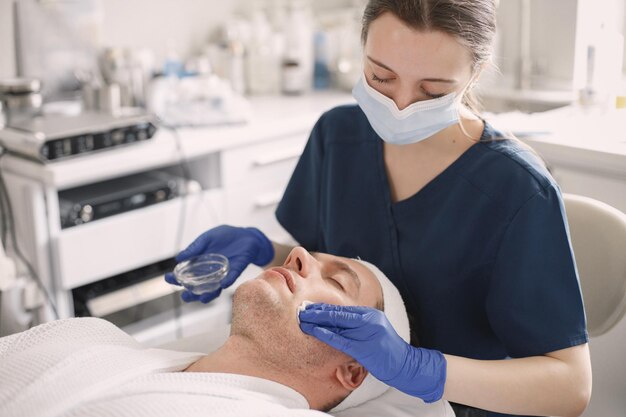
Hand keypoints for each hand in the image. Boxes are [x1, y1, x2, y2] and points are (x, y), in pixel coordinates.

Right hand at [165, 225, 273, 302]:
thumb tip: (179, 257)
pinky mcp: (235, 270)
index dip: (176, 278)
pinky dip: (227, 281)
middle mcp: (210, 272)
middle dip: (190, 294)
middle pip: (198, 287)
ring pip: (214, 289)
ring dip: (208, 294)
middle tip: (185, 296)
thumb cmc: (225, 237)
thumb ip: (195, 247)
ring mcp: (222, 273)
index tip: (168, 278)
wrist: (246, 235)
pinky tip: (223, 284)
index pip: (185, 274)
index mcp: (200, 264)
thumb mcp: (207, 238)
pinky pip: (231, 278)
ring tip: (202, 298)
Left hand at [298, 303, 445, 402]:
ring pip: (337, 324)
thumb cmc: (385, 350)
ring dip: (317, 321)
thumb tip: (332, 322)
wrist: (405, 363)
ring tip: (302, 319)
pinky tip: (315, 330)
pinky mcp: (364, 348)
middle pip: (337, 313)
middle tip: (300, 309)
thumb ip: (356, 325)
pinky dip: (326, 334)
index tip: (309, 305)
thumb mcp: (372, 331)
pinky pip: (341, 340)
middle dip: (317, 311)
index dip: (324, 307)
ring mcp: (367, 333)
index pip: (342, 309)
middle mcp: (368, 319)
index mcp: (369, 314)